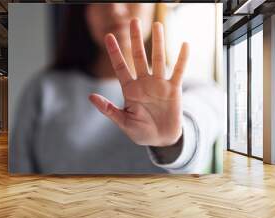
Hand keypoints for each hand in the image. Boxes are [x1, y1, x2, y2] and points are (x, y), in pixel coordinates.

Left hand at [89, 18, 188, 146]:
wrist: (161, 140)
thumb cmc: (141, 132)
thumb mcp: (123, 122)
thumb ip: (109, 109)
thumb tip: (91, 96)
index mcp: (129, 90)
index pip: (120, 67)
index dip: (114, 52)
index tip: (108, 36)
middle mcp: (144, 83)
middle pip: (139, 57)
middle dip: (135, 40)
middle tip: (133, 21)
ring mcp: (159, 85)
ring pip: (158, 59)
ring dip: (158, 43)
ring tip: (158, 25)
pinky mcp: (173, 90)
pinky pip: (178, 72)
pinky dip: (182, 59)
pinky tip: (184, 44)